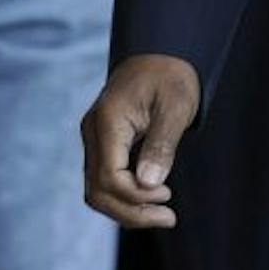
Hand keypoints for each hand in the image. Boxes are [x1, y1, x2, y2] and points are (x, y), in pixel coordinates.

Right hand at [81, 55, 200, 228]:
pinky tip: (151, 198)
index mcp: (107, 122)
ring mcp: (94, 139)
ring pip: (97, 190)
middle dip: (130, 211)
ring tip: (163, 214)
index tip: (167, 194)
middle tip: (169, 217)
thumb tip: (148, 184)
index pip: (109, 177)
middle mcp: (92, 133)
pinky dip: (125, 195)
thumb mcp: (176, 106)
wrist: (161, 52)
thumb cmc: (172, 75)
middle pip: (97, 191)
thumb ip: (162, 144)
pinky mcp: (103, 144)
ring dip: (127, 208)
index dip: (135, 196)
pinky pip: (105, 180)